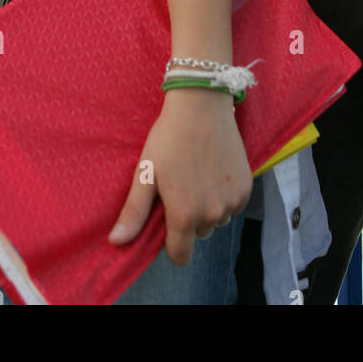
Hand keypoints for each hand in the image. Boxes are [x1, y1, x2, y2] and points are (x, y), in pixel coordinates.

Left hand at [108, 89, 251, 264]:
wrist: (201, 105)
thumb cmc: (168, 137)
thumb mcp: (146, 172)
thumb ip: (134, 211)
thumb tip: (116, 242)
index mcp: (185, 215)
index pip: (180, 255)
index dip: (171, 243)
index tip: (167, 219)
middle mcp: (212, 214)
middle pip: (198, 234)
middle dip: (190, 218)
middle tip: (181, 185)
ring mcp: (232, 201)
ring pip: (217, 219)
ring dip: (208, 207)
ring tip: (197, 175)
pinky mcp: (246, 188)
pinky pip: (233, 205)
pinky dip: (224, 195)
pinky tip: (214, 170)